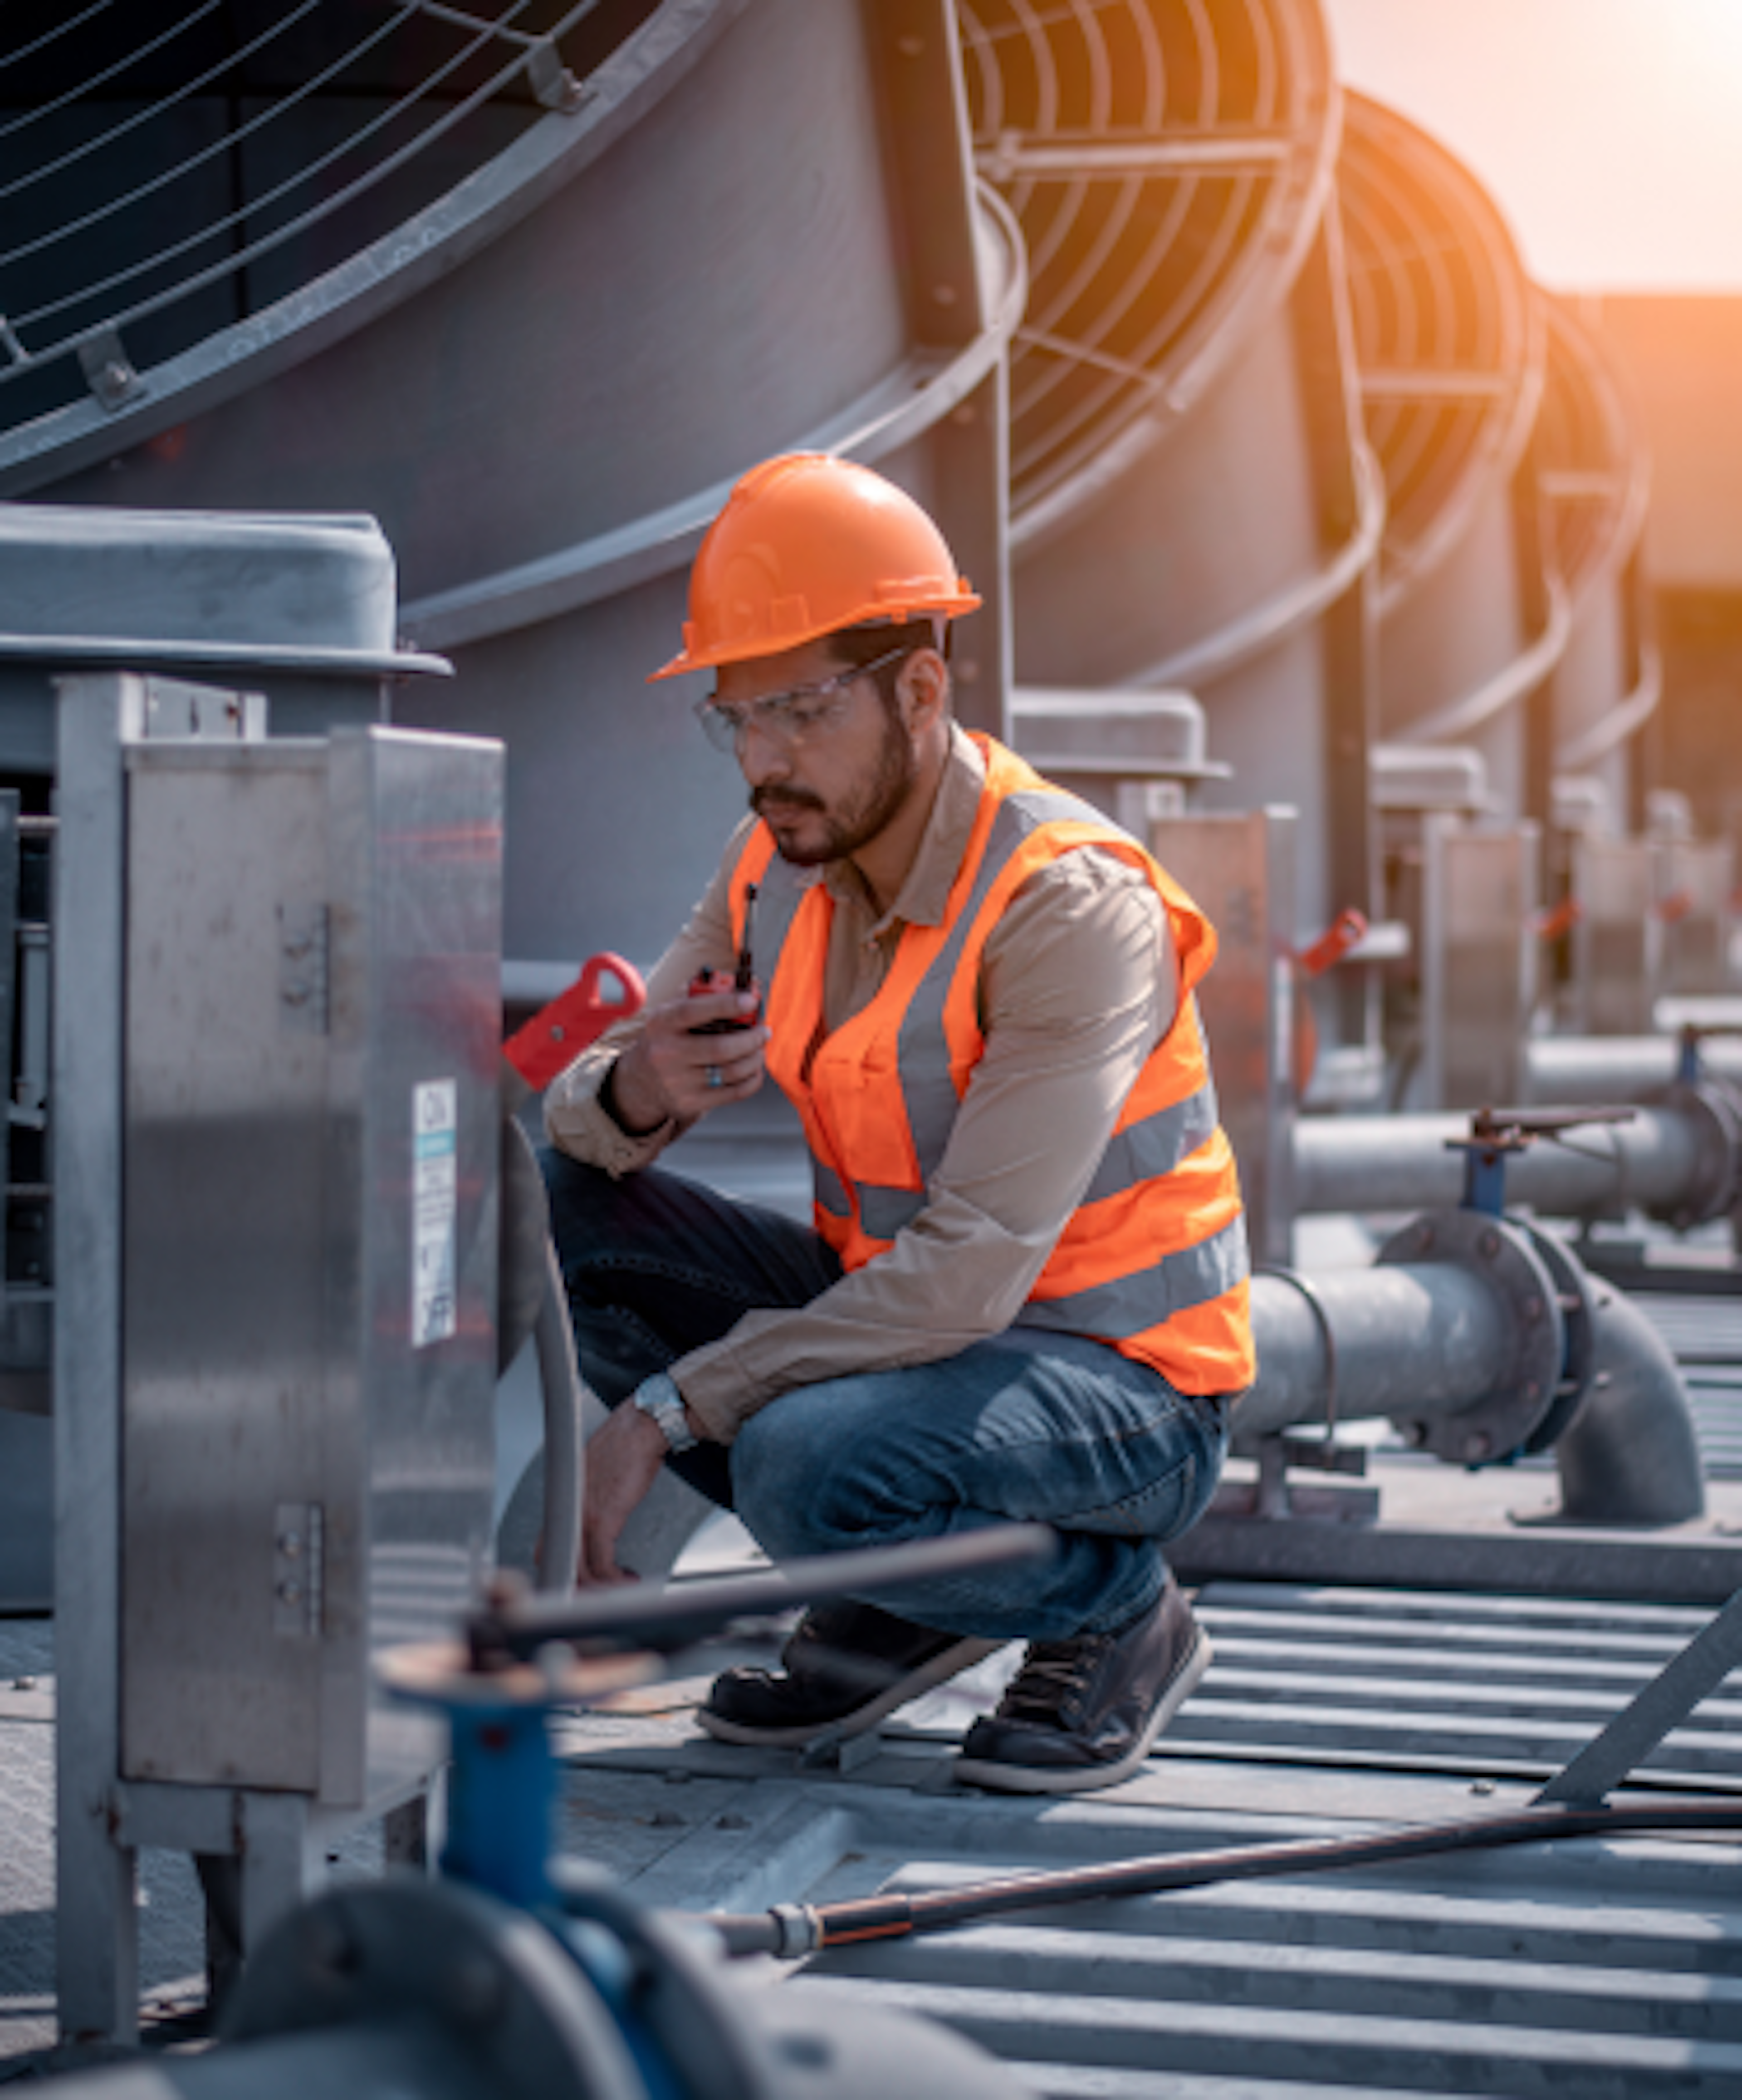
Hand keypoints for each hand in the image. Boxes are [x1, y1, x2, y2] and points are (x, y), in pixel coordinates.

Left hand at [577, 1401, 671, 1585]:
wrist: (642, 1427)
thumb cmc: (627, 1443)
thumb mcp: (598, 1469)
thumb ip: (592, 1490)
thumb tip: (602, 1505)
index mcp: (566, 1496)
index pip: (548, 1543)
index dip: (562, 1567)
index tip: (582, 1579)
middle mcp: (569, 1507)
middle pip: (560, 1562)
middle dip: (578, 1586)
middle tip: (600, 1592)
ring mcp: (584, 1514)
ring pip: (581, 1570)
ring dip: (602, 1587)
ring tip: (623, 1585)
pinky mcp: (604, 1519)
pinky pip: (603, 1565)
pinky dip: (616, 1579)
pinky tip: (630, 1578)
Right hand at [607, 985, 766, 1130]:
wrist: (641, 1080)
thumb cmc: (667, 1038)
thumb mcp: (673, 1011)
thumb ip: (704, 992)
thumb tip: (745, 983)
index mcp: (661, 1024)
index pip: (694, 1011)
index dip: (726, 1004)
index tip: (751, 999)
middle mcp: (666, 1054)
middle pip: (721, 1048)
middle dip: (752, 1038)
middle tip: (764, 1030)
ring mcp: (678, 1082)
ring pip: (732, 1071)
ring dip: (755, 1058)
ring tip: (759, 1048)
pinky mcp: (691, 1103)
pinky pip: (734, 1092)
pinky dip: (752, 1079)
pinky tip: (753, 1069)